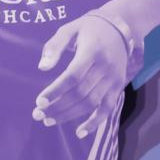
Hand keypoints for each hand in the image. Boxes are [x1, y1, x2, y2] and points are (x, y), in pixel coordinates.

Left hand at [33, 14, 128, 138]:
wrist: (121, 27)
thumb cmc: (89, 29)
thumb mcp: (69, 29)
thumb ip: (55, 46)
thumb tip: (42, 67)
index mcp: (92, 51)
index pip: (73, 76)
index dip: (56, 91)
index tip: (39, 101)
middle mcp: (105, 67)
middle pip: (80, 92)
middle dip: (57, 106)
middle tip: (38, 114)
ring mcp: (114, 78)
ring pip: (91, 103)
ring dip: (69, 115)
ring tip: (49, 120)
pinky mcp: (118, 86)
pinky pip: (107, 108)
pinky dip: (95, 122)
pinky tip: (80, 132)